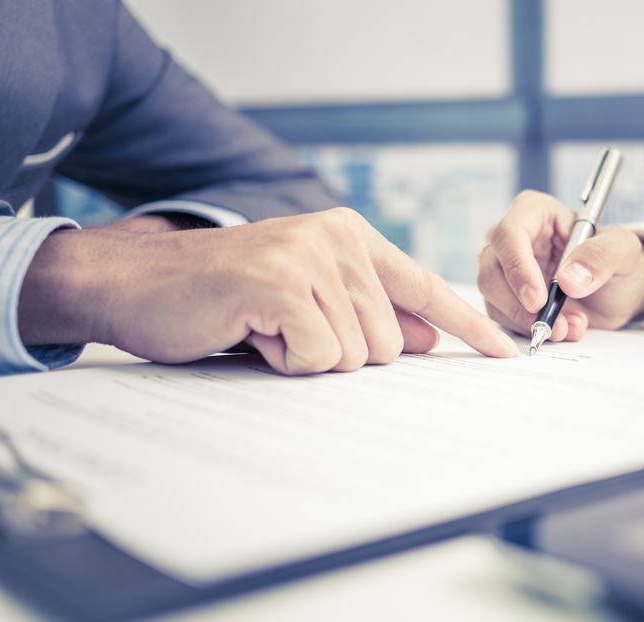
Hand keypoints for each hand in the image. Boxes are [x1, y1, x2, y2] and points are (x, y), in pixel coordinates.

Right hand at [19, 208, 517, 373]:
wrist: (139, 284)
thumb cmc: (226, 299)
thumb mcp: (307, 301)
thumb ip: (368, 313)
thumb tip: (426, 337)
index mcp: (349, 237)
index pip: (425, 287)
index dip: (468, 324)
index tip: (505, 352)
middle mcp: (337, 238)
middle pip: (390, 341)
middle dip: (342, 355)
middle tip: (287, 332)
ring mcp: (310, 256)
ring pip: (357, 354)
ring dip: (308, 358)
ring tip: (267, 329)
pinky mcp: (281, 283)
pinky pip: (319, 358)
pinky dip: (285, 362)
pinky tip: (253, 334)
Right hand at [477, 190, 643, 341]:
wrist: (620, 293)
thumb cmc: (620, 261)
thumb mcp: (625, 250)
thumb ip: (602, 256)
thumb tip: (568, 279)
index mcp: (535, 213)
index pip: (510, 233)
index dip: (518, 267)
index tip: (538, 299)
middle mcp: (514, 240)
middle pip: (491, 269)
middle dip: (518, 305)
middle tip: (551, 325)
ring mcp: (508, 271)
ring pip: (493, 298)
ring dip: (528, 322)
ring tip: (570, 327)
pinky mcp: (509, 300)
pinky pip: (504, 319)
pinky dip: (532, 331)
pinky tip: (566, 328)